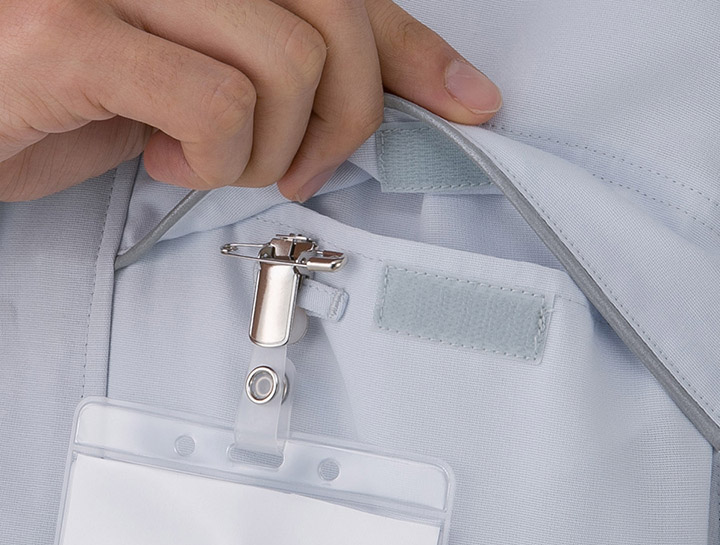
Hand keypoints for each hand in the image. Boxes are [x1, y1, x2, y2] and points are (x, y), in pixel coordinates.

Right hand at [0, 0, 501, 200]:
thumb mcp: (200, 73)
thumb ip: (292, 70)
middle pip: (332, 24)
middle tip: (290, 166)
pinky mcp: (74, 32)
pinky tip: (166, 159)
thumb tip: (423, 93)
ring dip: (260, 150)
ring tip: (200, 157)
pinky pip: (216, 106)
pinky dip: (211, 160)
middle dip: (334, 123)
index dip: (414, 53)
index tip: (467, 102)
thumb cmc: (78, 93)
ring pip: (284, 65)